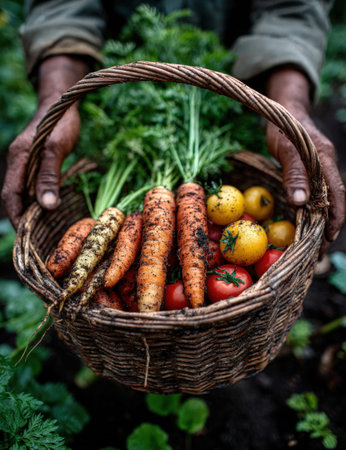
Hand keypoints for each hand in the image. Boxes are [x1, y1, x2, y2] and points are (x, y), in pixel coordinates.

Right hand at [1, 56, 89, 228]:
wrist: (62, 102)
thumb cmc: (59, 122)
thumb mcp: (56, 149)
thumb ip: (50, 176)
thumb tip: (46, 206)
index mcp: (18, 159)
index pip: (10, 195)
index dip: (16, 216)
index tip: (25, 235)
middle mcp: (18, 162)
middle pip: (15, 196)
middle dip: (23, 218)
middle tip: (36, 239)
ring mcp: (27, 162)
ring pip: (25, 192)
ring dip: (32, 210)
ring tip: (43, 231)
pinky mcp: (37, 162)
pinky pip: (34, 185)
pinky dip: (39, 199)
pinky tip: (49, 209)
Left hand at [265, 68, 344, 245]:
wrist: (284, 109)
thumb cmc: (284, 127)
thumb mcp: (286, 149)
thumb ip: (294, 173)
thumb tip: (302, 202)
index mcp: (326, 162)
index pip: (337, 195)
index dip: (335, 219)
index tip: (328, 239)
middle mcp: (327, 167)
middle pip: (334, 201)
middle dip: (329, 226)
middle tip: (318, 250)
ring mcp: (320, 169)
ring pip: (326, 199)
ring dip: (322, 220)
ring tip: (314, 242)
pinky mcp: (312, 171)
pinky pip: (316, 193)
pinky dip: (314, 210)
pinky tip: (307, 221)